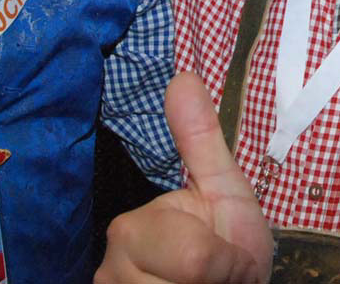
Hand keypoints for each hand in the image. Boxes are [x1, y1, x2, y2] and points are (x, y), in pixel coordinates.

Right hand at [94, 72, 272, 283]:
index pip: (192, 256)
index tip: (230, 259)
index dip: (225, 261)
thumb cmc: (229, 246)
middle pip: (183, 279)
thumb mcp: (224, 190)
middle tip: (218, 277)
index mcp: (130, 231)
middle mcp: (109, 270)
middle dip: (214, 282)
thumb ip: (201, 140)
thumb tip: (183, 76)